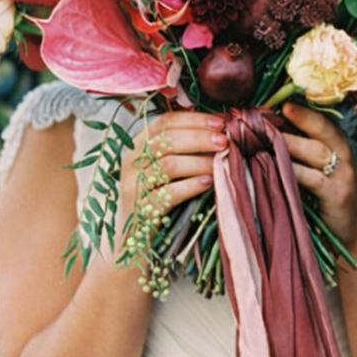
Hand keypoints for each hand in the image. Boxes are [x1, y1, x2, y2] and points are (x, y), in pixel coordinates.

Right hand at [117, 109, 226, 233]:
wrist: (132, 237)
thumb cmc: (155, 196)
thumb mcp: (163, 167)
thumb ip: (183, 146)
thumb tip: (218, 126)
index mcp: (138, 144)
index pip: (165, 122)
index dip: (193, 119)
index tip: (219, 122)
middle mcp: (132, 161)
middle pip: (167, 140)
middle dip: (199, 138)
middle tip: (224, 141)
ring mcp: (134, 184)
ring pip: (169, 165)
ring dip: (199, 162)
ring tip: (219, 164)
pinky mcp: (141, 208)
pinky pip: (169, 193)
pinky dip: (191, 186)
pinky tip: (208, 183)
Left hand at [280, 101, 356, 250]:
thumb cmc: (332, 199)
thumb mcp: (322, 172)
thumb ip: (302, 156)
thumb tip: (268, 138)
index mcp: (339, 146)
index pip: (322, 121)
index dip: (303, 110)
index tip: (279, 101)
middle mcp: (343, 156)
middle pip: (322, 129)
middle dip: (299, 118)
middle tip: (272, 112)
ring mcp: (342, 175)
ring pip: (316, 151)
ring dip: (290, 142)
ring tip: (267, 137)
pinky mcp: (338, 195)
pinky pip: (313, 179)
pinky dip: (294, 171)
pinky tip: (277, 167)